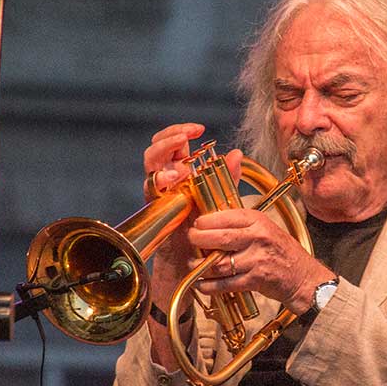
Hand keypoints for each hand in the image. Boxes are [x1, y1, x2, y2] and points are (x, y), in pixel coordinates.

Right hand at [142, 123, 244, 265]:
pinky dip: (161, 177)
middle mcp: (166, 175)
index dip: (183, 130)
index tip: (200, 129)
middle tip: (188, 136)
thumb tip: (236, 153)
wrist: (193, 255)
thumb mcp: (220, 197)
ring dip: (164, 151)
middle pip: (158, 144)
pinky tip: (175, 177)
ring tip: (183, 153)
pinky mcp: (154, 202)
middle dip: (171, 135)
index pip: (175, 141)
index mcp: (181, 169)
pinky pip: (150, 184)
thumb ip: (228, 176)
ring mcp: (158, 188)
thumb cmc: (206, 226)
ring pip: (150, 159)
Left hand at [188, 208, 333, 315]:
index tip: (196, 225)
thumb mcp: (266, 229)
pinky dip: (210, 286)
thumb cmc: (282, 253)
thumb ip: (242, 226)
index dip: (205, 221)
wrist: (304, 278)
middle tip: (191, 241)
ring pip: (219, 263)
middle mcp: (258, 237)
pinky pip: (225, 284)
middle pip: (219, 237)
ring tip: (193, 265)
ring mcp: (257, 259)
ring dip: (201, 266)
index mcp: (259, 221)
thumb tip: (210, 223)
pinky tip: (202, 284)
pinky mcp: (255, 280)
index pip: (225, 216)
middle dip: (198, 239)